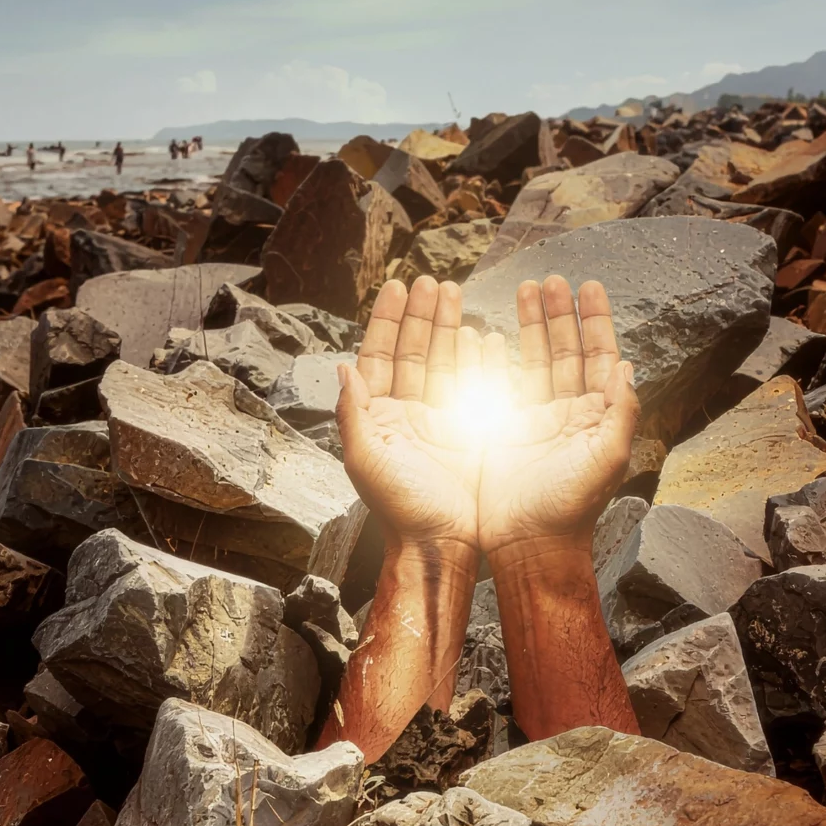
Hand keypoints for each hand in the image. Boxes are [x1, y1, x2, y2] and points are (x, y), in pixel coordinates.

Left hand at [336, 276, 481, 549]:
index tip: (396, 286)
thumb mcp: (366, 460)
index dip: (386, 320)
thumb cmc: (399, 509)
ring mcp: (438, 419)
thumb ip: (352, 413)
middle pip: (412, 350)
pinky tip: (484, 336)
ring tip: (456, 295)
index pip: (378, 354)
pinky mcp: (466, 430)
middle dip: (421, 314)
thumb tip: (342, 367)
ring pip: (442, 361)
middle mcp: (405, 412)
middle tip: (431, 281)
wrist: (440, 543)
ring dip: (448, 327)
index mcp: (377, 416)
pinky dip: (477, 359)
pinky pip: (472, 384)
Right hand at [477, 276, 640, 557]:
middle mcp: (569, 412)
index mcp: (596, 415)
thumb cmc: (572, 507)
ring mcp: (536, 419)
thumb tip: (627, 367)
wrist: (529, 544)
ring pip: (536, 359)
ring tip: (525, 290)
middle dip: (559, 313)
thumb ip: (620, 412)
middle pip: (566, 349)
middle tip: (550, 279)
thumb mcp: (607, 457)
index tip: (589, 286)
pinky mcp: (506, 430)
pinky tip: (491, 334)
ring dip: (532, 325)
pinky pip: (503, 383)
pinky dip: (498, 358)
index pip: (599, 356)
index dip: (595, 321)